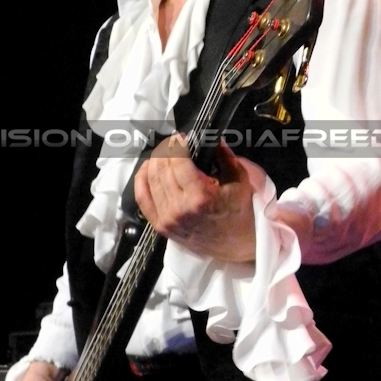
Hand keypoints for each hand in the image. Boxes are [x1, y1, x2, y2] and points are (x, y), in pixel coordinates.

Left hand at [134, 136, 255, 261]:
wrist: (235, 244)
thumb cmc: (239, 211)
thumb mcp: (239, 179)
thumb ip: (223, 155)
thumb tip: (210, 136)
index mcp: (200, 196)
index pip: (178, 162)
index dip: (177, 145)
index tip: (181, 137)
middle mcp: (179, 208)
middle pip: (161, 169)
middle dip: (165, 150)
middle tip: (173, 142)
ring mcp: (167, 219)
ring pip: (149, 180)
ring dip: (154, 161)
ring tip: (163, 153)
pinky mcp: (160, 226)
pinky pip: (142, 198)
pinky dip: (141, 179)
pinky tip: (148, 168)